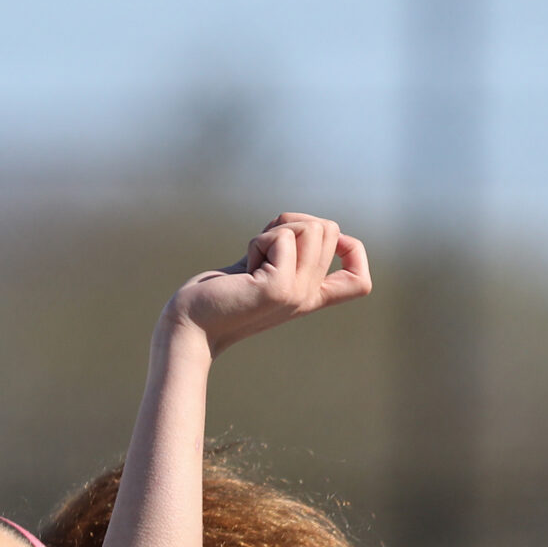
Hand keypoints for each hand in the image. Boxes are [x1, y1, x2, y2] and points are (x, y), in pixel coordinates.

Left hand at [166, 213, 371, 353]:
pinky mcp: (278, 288)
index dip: (352, 251)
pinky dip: (259, 241)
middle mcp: (307, 297)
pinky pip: (282, 236)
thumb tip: (308, 221)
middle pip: (330, 230)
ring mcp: (296, 294)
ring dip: (275, 231)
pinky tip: (242, 269)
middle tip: (262, 252)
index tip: (317, 246)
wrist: (187, 325)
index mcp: (308, 297)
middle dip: (293, 224)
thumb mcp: (261, 269)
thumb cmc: (216, 296)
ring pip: (312, 227)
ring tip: (252, 260)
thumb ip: (287, 249)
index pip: (360, 281)